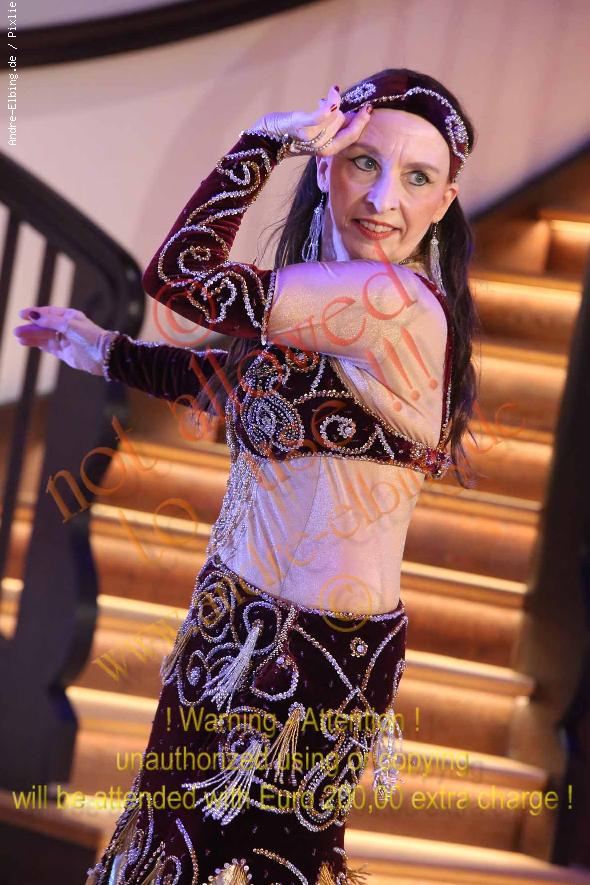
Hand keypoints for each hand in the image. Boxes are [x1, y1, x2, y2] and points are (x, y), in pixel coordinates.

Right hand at [13, 305, 112, 375]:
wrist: (103, 356)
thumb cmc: (90, 337)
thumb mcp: (69, 325)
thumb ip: (50, 321)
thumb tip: (34, 315)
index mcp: (69, 317)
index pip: (48, 313)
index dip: (35, 313)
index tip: (21, 315)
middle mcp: (66, 328)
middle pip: (44, 327)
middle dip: (30, 328)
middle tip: (16, 331)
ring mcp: (65, 340)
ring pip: (44, 338)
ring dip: (31, 337)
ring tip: (18, 338)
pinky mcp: (65, 353)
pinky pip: (49, 347)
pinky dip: (38, 345)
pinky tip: (28, 344)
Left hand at [254, 84, 372, 157]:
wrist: (265, 139)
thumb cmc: (290, 134)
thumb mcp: (316, 133)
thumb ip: (334, 127)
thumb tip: (352, 114)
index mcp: (326, 151)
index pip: (352, 136)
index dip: (361, 122)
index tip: (368, 108)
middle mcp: (321, 148)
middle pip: (343, 120)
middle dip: (339, 109)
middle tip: (330, 102)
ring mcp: (311, 138)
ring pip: (334, 114)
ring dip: (329, 102)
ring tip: (320, 102)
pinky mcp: (301, 126)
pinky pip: (322, 115)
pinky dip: (330, 103)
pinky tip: (333, 91)